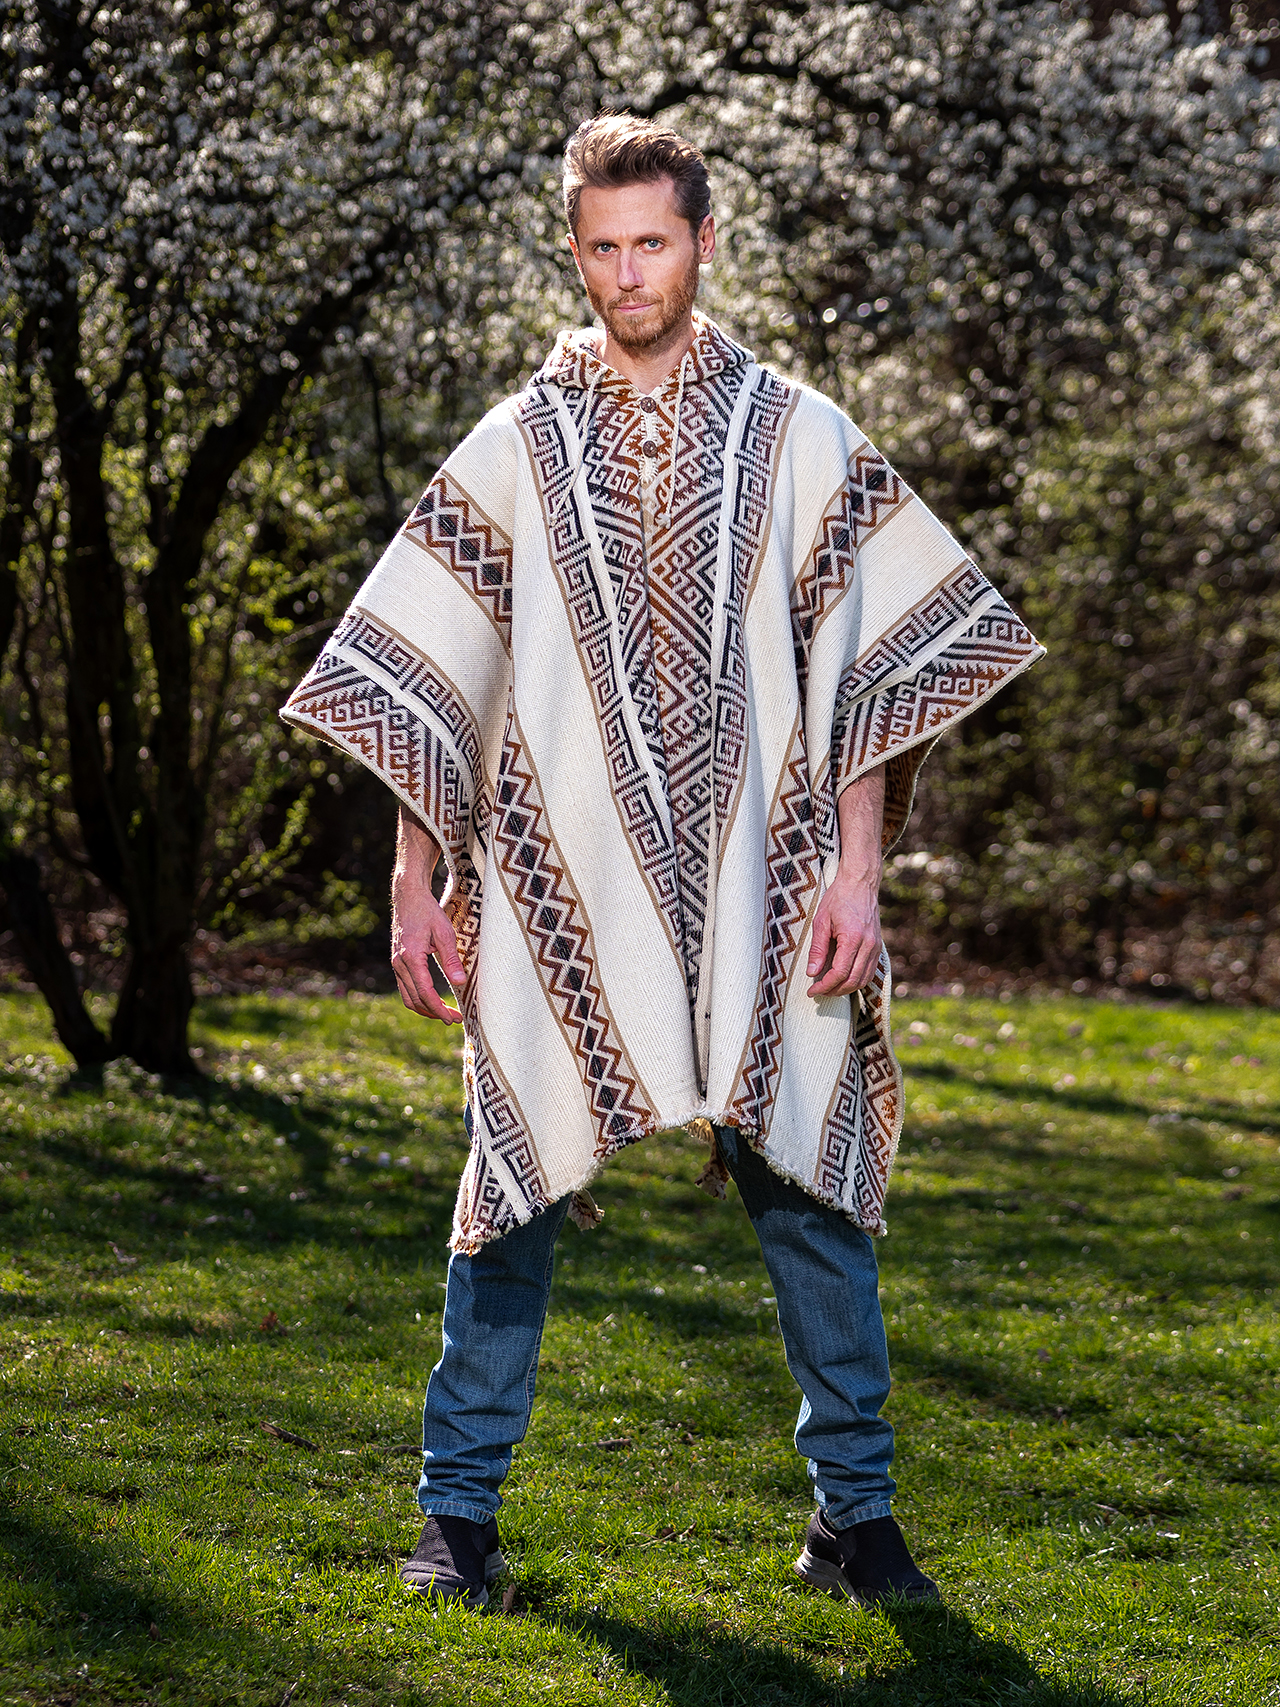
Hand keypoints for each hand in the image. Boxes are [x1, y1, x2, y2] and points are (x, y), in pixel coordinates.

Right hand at [391, 804, 466, 1025]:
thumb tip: (460, 982)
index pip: (425, 993)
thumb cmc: (427, 911)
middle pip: (415, 1000)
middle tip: (455, 1019)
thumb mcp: (444, 932)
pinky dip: (418, 998)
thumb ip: (451, 959)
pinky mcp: (397, 962)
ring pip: (408, 996)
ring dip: (425, 1008)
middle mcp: (399, 964)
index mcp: (411, 958)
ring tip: (445, 1013)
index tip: (454, 1018)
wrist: (408, 896)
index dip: (440, 1009)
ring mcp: (396, 964)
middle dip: (434, 1013)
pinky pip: (406, 987)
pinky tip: (433, 999)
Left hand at [806, 873, 882, 998]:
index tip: (812, 991)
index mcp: (853, 938)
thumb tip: (812, 973)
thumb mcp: (821, 921)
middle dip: (834, 991)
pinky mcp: (878, 946)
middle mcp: (868, 945)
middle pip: (853, 981)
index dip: (824, 986)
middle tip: (818, 992)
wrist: (860, 883)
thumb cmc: (838, 898)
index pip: (839, 973)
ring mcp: (876, 947)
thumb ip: (817, 949)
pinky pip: (870, 971)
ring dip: (846, 989)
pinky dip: (857, 980)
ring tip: (829, 988)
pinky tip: (843, 980)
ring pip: (864, 979)